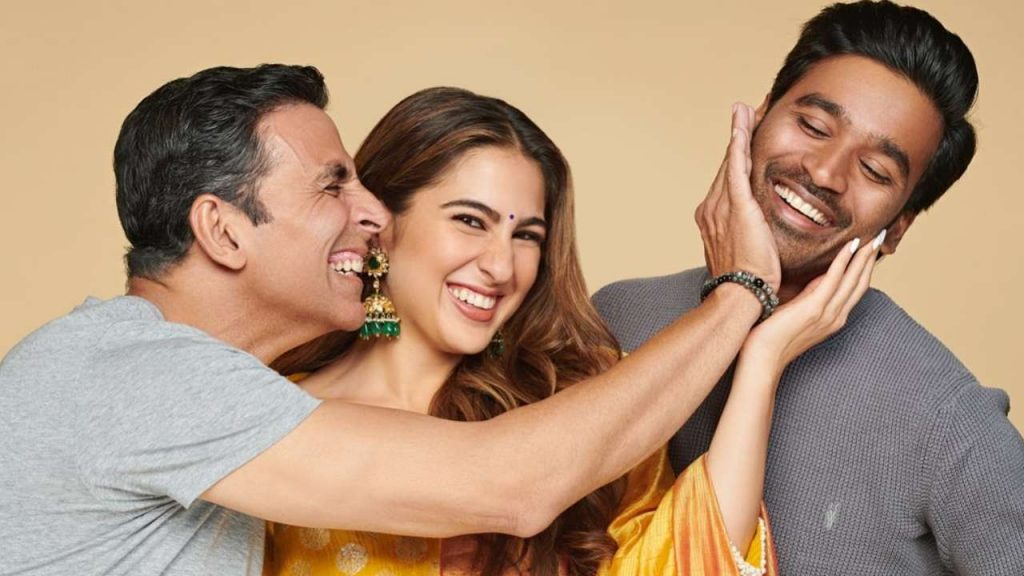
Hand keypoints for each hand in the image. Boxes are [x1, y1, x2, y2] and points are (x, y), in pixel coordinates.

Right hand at [695, 103, 780, 291]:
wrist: (740, 295)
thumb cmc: (748, 283)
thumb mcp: (747, 255)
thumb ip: (752, 237)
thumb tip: (764, 236)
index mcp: (713, 219)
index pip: (728, 179)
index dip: (737, 155)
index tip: (745, 136)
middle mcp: (711, 209)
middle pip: (727, 164)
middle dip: (738, 136)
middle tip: (747, 109)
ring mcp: (720, 207)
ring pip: (730, 161)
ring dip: (739, 132)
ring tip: (746, 108)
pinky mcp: (736, 207)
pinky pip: (735, 169)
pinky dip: (738, 145)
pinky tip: (741, 125)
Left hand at [742, 232, 883, 369]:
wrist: (762, 357)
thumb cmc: (772, 336)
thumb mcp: (797, 312)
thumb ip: (809, 297)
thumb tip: (815, 278)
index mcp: (833, 318)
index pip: (855, 289)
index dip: (865, 268)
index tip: (871, 248)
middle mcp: (836, 317)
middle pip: (861, 283)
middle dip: (871, 259)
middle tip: (880, 237)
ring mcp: (827, 313)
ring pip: (854, 279)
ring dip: (864, 256)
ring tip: (873, 237)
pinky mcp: (814, 309)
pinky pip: (834, 279)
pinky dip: (844, 261)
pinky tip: (851, 246)